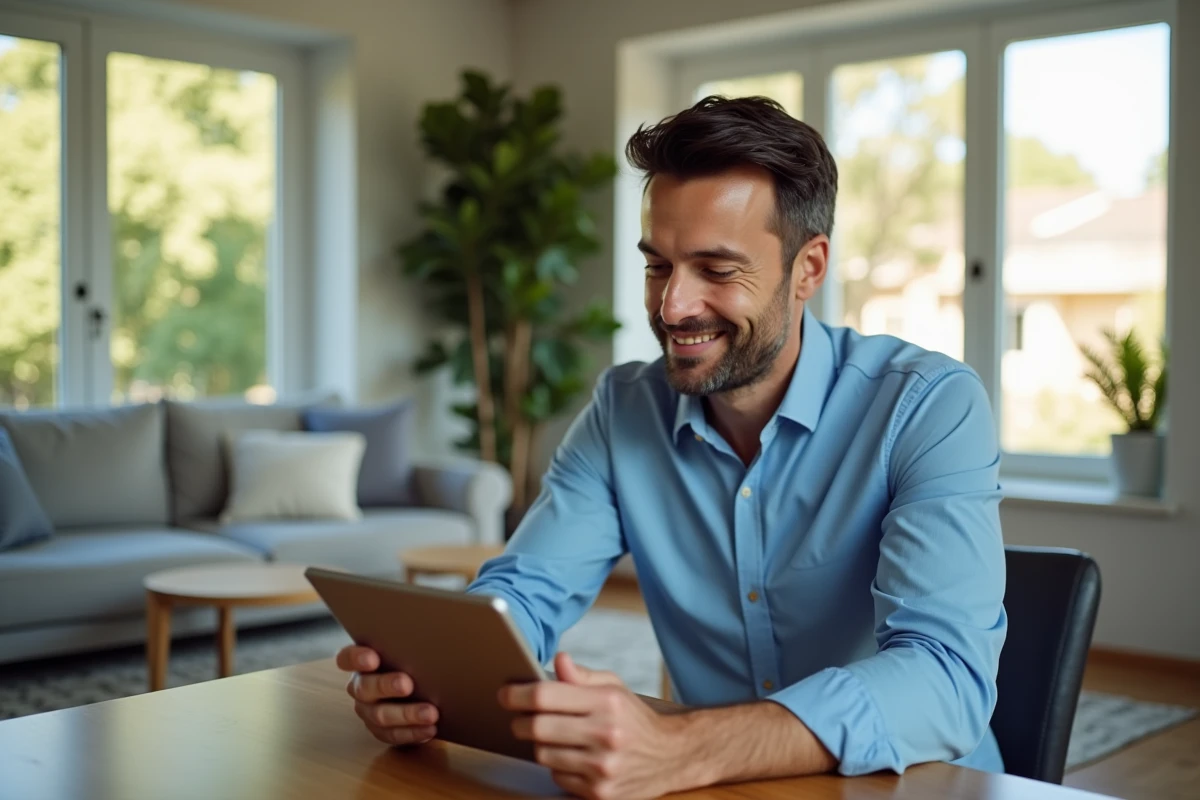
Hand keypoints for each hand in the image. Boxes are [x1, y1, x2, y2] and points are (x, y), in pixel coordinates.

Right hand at [336, 645, 438, 747]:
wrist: (423, 690)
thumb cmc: (414, 661)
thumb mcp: (409, 651)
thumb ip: (410, 645)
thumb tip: (434, 634)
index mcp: (362, 663)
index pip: (347, 658)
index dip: (356, 658)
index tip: (373, 658)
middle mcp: (360, 687)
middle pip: (364, 688)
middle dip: (386, 686)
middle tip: (407, 684)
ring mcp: (368, 711)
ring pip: (380, 715)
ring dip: (406, 714)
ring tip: (430, 713)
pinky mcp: (381, 731)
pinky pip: (393, 735)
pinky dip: (413, 733)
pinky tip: (430, 729)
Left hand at [500, 652, 695, 799]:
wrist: (671, 757)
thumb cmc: (635, 719)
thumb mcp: (614, 687)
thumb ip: (582, 676)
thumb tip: (558, 660)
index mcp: (606, 702)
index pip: (544, 696)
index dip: (516, 694)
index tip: (505, 694)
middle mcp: (605, 735)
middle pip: (536, 728)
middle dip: (520, 721)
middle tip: (519, 718)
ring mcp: (602, 767)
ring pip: (542, 755)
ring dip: (539, 745)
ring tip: (552, 737)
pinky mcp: (600, 793)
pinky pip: (557, 777)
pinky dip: (557, 767)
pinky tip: (572, 758)